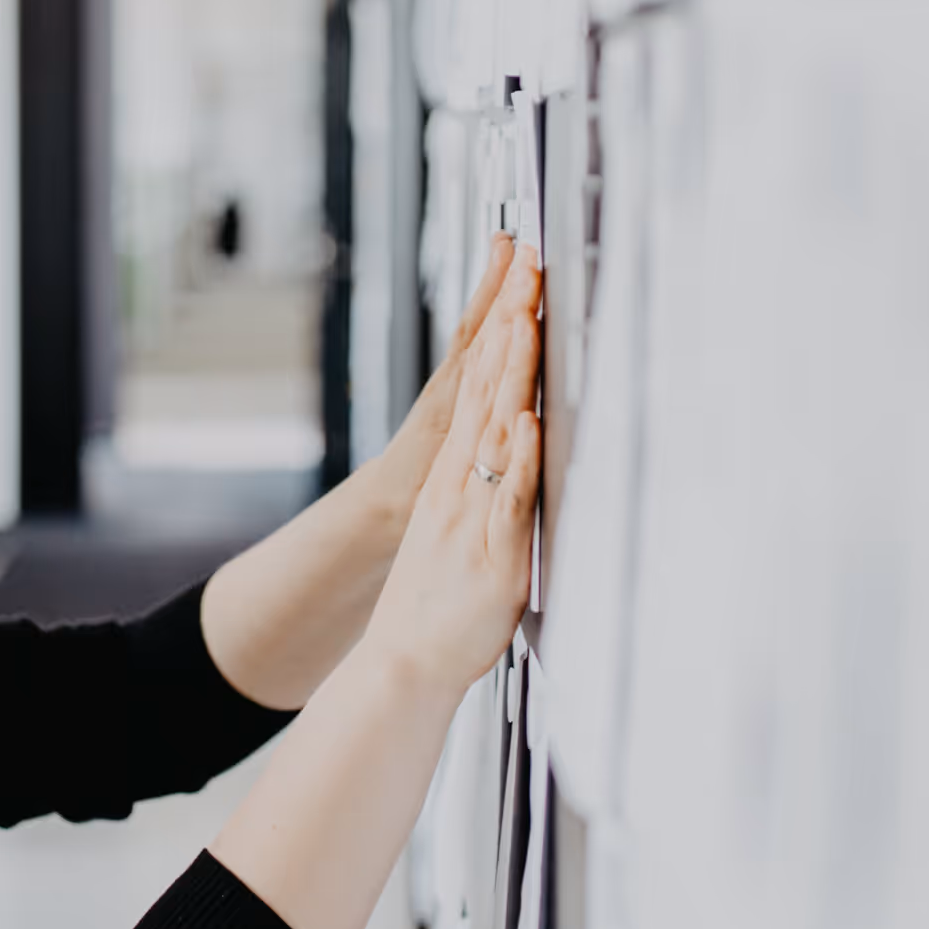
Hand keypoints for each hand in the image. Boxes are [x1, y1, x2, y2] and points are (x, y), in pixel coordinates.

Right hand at [360, 245, 540, 694]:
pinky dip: (516, 454)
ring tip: (526, 315)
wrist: (401, 664)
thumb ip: (490, 493)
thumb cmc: (438, 609)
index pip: (483, 385)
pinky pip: (505, 493)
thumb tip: (515, 456)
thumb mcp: (465, 534)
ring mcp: (472, 510)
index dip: (503, 329)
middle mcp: (459, 480)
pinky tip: (525, 417)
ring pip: (495, 426)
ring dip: (512, 370)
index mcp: (456, 474)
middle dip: (510, 322)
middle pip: (488, 386)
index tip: (521, 277)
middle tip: (527, 263)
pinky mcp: (490, 549)